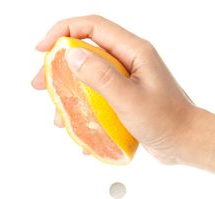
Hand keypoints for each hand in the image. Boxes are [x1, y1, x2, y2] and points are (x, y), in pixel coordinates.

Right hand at [32, 15, 214, 170]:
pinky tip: (81, 130)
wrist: (184, 143)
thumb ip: (101, 77)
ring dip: (70, 95)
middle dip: (59, 68)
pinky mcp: (124, 99)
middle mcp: (128, 62)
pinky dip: (84, 111)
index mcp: (133, 52)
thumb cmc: (166, 121)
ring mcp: (126, 81)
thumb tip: (71, 54)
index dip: (63, 32)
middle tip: (41, 85)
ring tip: (60, 117)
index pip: (92, 27)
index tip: (42, 50)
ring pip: (89, 78)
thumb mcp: (130, 99)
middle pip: (86, 53)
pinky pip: (97, 98)